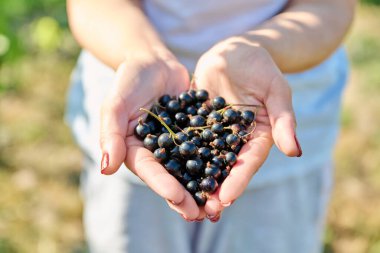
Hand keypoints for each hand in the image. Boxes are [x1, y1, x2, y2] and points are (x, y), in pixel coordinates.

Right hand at [99, 52, 201, 219]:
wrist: (153, 61)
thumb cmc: (129, 79)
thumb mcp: (116, 102)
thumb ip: (111, 133)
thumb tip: (106, 169)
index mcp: (136, 149)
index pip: (149, 170)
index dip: (162, 184)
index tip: (178, 197)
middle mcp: (158, 151)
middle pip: (171, 176)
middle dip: (185, 196)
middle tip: (200, 214)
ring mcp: (177, 143)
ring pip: (191, 168)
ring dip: (202, 186)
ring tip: (217, 204)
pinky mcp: (194, 132)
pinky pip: (206, 146)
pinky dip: (217, 160)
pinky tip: (231, 172)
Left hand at [193, 37, 301, 218]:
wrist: (235, 52)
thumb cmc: (261, 67)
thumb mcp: (276, 91)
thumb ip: (284, 120)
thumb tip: (295, 151)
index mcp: (257, 136)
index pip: (248, 162)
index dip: (238, 181)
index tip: (226, 198)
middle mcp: (234, 139)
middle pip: (225, 168)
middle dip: (215, 189)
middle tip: (203, 211)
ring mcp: (213, 132)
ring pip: (204, 159)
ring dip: (195, 180)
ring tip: (183, 199)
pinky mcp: (195, 122)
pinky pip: (186, 139)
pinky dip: (178, 155)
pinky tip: (166, 168)